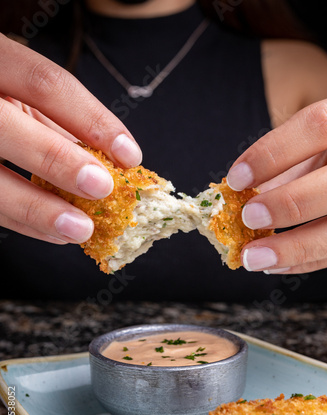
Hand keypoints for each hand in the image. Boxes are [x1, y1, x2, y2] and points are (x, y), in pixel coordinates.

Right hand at [0, 35, 141, 243]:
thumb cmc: (9, 101)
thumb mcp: (31, 96)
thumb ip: (64, 122)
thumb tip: (116, 163)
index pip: (44, 84)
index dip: (91, 119)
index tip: (129, 155)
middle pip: (6, 128)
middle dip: (58, 161)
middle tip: (101, 189)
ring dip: (38, 210)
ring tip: (81, 229)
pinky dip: (24, 223)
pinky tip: (56, 233)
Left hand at [226, 97, 326, 273]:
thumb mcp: (313, 144)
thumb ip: (282, 162)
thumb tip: (236, 193)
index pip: (319, 127)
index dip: (273, 153)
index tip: (236, 179)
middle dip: (287, 205)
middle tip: (248, 218)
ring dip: (293, 248)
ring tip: (255, 257)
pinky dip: (304, 262)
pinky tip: (276, 264)